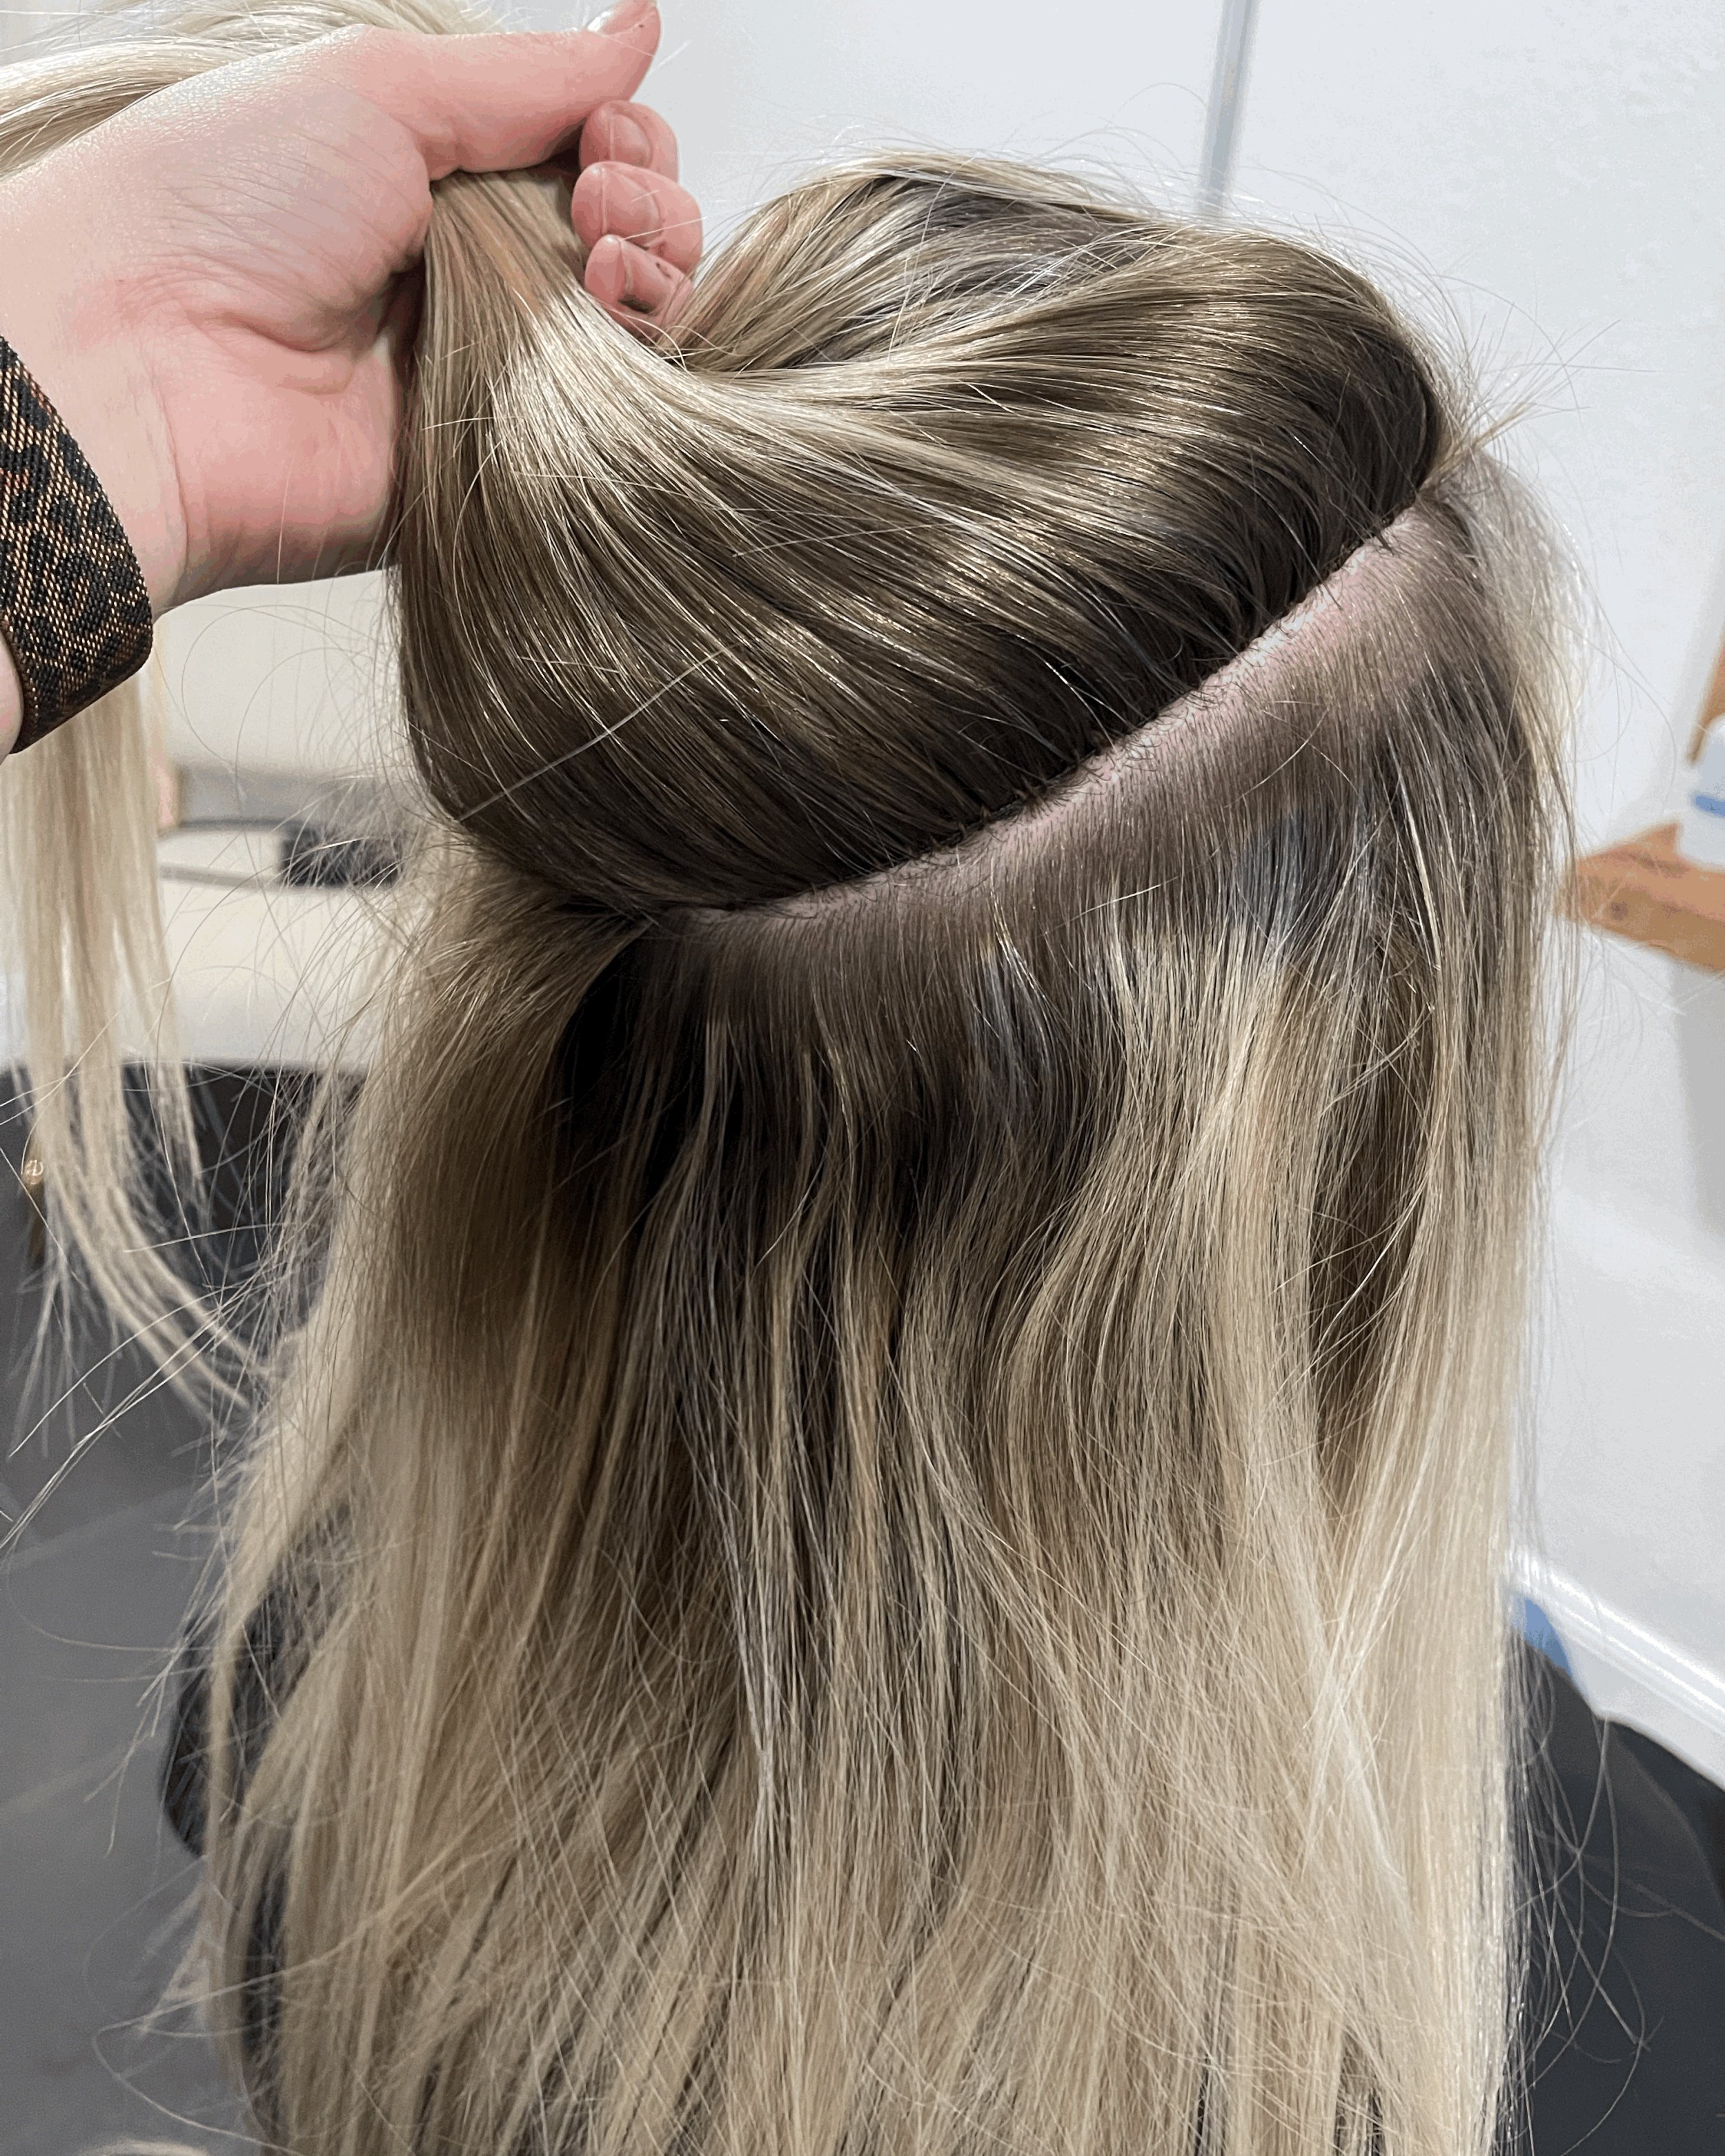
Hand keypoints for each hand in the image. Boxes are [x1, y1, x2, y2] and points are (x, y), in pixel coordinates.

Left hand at [0, 0, 701, 745]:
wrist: (145, 367)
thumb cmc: (225, 204)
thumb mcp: (379, 89)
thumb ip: (526, 76)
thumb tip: (638, 30)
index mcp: (437, 177)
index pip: (586, 155)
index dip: (621, 138)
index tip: (598, 137)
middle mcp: (472, 276)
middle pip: (628, 237)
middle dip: (646, 201)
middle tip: (597, 196)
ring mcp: (491, 373)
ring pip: (636, 326)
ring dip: (654, 270)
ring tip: (603, 258)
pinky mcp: (499, 464)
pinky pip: (611, 421)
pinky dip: (641, 360)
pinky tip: (610, 313)